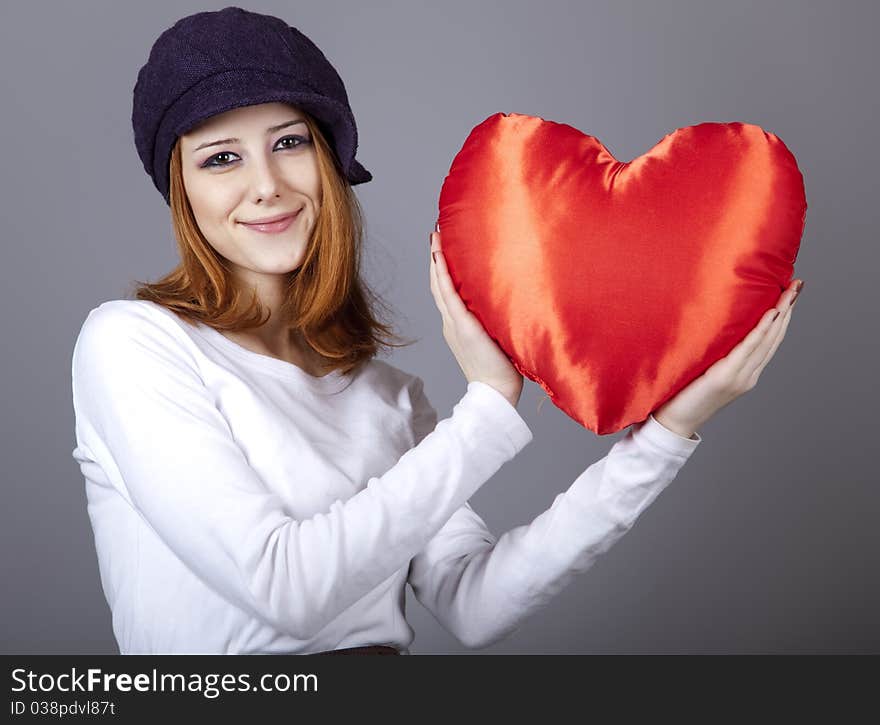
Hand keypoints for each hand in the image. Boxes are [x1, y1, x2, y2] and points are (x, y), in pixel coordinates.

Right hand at [429, 224, 523, 407]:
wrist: (496, 391)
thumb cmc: (501, 368)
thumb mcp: (495, 337)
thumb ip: (493, 319)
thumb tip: (505, 300)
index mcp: (457, 325)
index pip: (445, 291)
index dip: (441, 269)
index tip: (441, 246)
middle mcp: (451, 322)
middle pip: (437, 285)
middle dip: (435, 258)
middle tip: (435, 233)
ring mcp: (455, 324)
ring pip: (439, 287)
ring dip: (435, 260)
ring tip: (435, 237)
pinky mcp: (464, 327)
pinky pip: (450, 297)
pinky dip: (442, 276)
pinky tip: (439, 257)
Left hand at [653, 279, 803, 439]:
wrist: (674, 421)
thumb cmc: (683, 393)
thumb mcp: (705, 369)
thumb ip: (717, 353)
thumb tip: (717, 325)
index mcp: (747, 373)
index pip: (770, 341)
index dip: (783, 317)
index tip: (791, 295)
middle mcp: (748, 374)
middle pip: (774, 338)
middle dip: (788, 310)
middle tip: (798, 285)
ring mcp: (740, 377)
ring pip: (767, 341)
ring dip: (780, 314)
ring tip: (790, 293)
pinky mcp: (726, 377)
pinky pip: (748, 349)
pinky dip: (761, 330)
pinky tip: (771, 314)